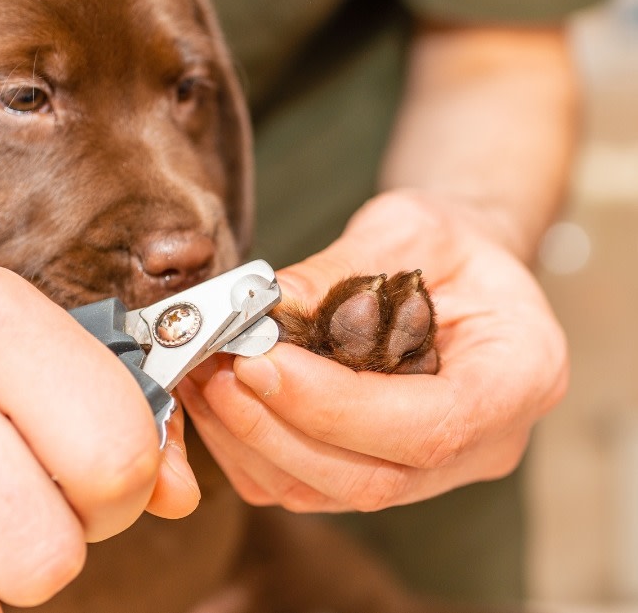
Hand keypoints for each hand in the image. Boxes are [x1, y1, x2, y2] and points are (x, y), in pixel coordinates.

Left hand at [177, 190, 567, 511]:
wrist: (459, 268)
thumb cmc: (450, 243)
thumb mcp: (408, 228)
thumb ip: (342, 271)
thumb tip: (264, 310)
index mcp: (518, 378)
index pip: (429, 428)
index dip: (336, 407)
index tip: (261, 362)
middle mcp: (481, 444)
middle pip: (371, 479)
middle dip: (278, 428)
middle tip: (217, 369)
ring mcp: (429, 471)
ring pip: (326, 492)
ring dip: (250, 440)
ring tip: (203, 375)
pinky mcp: (376, 470)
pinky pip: (303, 485)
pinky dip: (247, 447)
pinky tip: (215, 396)